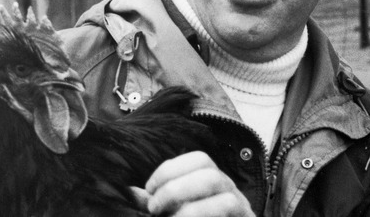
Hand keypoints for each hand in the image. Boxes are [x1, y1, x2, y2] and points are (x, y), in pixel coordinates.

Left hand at [139, 151, 254, 216]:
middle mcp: (229, 189)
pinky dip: (200, 213)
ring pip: (220, 189)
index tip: (149, 190)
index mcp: (212, 182)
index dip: (171, 169)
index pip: (199, 159)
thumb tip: (129, 193)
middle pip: (208, 169)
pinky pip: (227, 207)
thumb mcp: (173, 214)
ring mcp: (240, 205)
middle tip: (154, 207)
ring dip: (188, 203)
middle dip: (175, 187)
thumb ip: (156, 205)